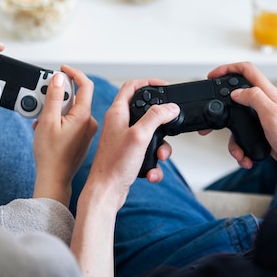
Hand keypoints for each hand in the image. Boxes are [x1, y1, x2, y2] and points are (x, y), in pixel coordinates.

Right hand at [31, 66, 98, 204]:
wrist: (54, 178)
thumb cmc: (50, 155)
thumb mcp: (47, 121)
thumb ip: (53, 97)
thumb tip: (59, 79)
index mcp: (83, 116)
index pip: (85, 85)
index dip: (73, 73)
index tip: (62, 69)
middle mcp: (89, 122)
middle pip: (76, 97)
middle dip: (58, 96)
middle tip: (42, 101)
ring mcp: (87, 131)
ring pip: (72, 110)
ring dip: (56, 109)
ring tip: (41, 120)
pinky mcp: (83, 138)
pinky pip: (72, 121)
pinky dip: (59, 120)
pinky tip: (46, 128)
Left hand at [83, 78, 179, 207]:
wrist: (106, 193)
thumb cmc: (114, 165)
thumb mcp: (139, 136)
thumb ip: (156, 117)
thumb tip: (171, 107)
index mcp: (117, 113)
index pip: (132, 86)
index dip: (149, 82)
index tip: (165, 86)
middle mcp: (119, 124)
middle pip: (145, 112)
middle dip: (161, 122)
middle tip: (169, 127)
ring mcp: (123, 140)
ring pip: (150, 135)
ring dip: (160, 147)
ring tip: (159, 157)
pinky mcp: (128, 155)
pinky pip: (147, 153)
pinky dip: (153, 163)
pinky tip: (150, 172)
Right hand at [206, 62, 276, 182]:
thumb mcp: (272, 115)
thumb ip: (254, 98)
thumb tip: (236, 92)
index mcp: (269, 95)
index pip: (246, 71)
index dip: (228, 69)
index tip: (213, 76)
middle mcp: (266, 105)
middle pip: (237, 97)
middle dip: (223, 110)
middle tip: (212, 122)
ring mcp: (264, 120)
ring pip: (238, 123)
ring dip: (232, 139)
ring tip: (238, 151)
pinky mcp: (264, 135)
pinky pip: (244, 138)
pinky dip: (241, 149)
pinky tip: (246, 157)